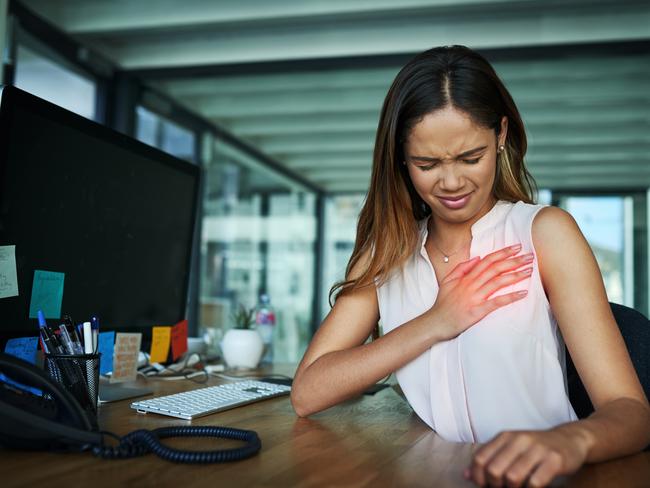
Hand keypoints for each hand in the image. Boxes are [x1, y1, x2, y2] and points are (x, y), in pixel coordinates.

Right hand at [430, 244, 533, 340]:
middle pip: (495, 268)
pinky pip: (497, 302)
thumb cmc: (443, 303)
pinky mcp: (478, 310)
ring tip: (530, 271)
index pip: (487, 260)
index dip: (503, 253)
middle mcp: (471, 284)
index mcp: (466, 277)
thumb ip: (461, 268)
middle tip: (530, 256)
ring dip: (515, 275)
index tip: (517, 247)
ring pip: (497, 282)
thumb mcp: (448, 281)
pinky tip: (523, 293)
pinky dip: (510, 297)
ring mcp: (475, 297)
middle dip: (514, 261)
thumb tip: (477, 258)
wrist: (437, 322)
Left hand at [465, 429, 589, 486]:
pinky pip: (535, 482)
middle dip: (495, 485)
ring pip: (512, 477)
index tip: (485, 485)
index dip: (478, 477)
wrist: (569, 439)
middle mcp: (519, 439)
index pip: (480, 458)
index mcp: (505, 436)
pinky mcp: (554, 460)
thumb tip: (466, 475)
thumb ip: (489, 459)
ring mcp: (537, 449)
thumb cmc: (535, 448)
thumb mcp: (510, 448)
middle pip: (494, 470)